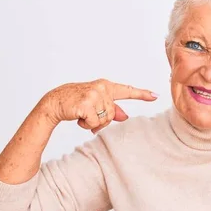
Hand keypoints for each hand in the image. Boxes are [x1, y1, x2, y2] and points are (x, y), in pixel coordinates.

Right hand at [40, 78, 157, 133]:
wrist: (54, 102)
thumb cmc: (76, 103)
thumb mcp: (95, 104)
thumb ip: (111, 109)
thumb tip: (125, 116)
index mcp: (106, 86)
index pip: (127, 91)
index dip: (142, 94)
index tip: (155, 96)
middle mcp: (102, 88)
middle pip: (112, 114)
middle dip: (101, 120)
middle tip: (88, 114)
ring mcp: (94, 95)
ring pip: (104, 119)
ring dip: (92, 122)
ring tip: (82, 114)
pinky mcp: (87, 104)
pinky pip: (94, 123)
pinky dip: (86, 124)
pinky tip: (78, 116)